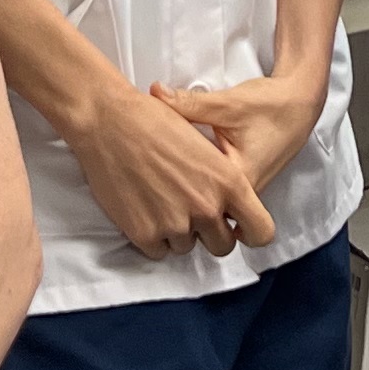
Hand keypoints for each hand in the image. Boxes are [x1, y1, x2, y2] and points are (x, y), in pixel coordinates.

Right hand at [61, 75, 273, 260]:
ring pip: (186, 247)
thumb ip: (221, 178)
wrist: (107, 120)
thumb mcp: (203, 139)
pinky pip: (158, 251)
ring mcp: (175, 223)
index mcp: (230, 180)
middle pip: (222, 246)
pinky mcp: (145, 233)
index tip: (237, 226)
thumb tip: (226, 202)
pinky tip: (143, 208)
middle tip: (190, 209)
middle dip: (209, 233)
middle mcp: (207, 206)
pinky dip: (152, 236)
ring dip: (177, 231)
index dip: (250, 232)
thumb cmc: (154, 118)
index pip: (261, 230)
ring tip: (160, 198)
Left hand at [159, 65, 327, 202]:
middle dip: (177, 197)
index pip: (197, 200)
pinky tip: (183, 169)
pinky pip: (218, 193)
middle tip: (150, 180)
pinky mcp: (244, 183)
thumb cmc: (270, 105)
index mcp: (241, 183)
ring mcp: (245, 192)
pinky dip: (201, 184)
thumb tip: (154, 93)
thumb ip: (189, 103)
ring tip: (162, 175)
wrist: (299, 102)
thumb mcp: (227, 104)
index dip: (168, 188)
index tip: (147, 173)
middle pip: (202, 208)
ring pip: (211, 203)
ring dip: (189, 192)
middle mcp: (245, 196)